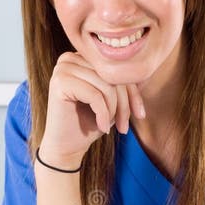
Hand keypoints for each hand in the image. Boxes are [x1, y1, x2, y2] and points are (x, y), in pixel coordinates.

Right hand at [39, 52, 145, 166]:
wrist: (65, 147)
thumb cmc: (89, 123)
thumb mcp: (112, 100)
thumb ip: (122, 82)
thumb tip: (144, 70)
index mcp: (81, 57)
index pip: (116, 68)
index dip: (133, 92)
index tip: (140, 115)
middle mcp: (69, 58)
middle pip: (112, 75)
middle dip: (125, 103)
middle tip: (124, 127)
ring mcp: (63, 68)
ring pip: (106, 85)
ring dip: (115, 110)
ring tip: (112, 127)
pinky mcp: (60, 83)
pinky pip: (95, 95)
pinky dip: (103, 114)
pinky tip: (103, 128)